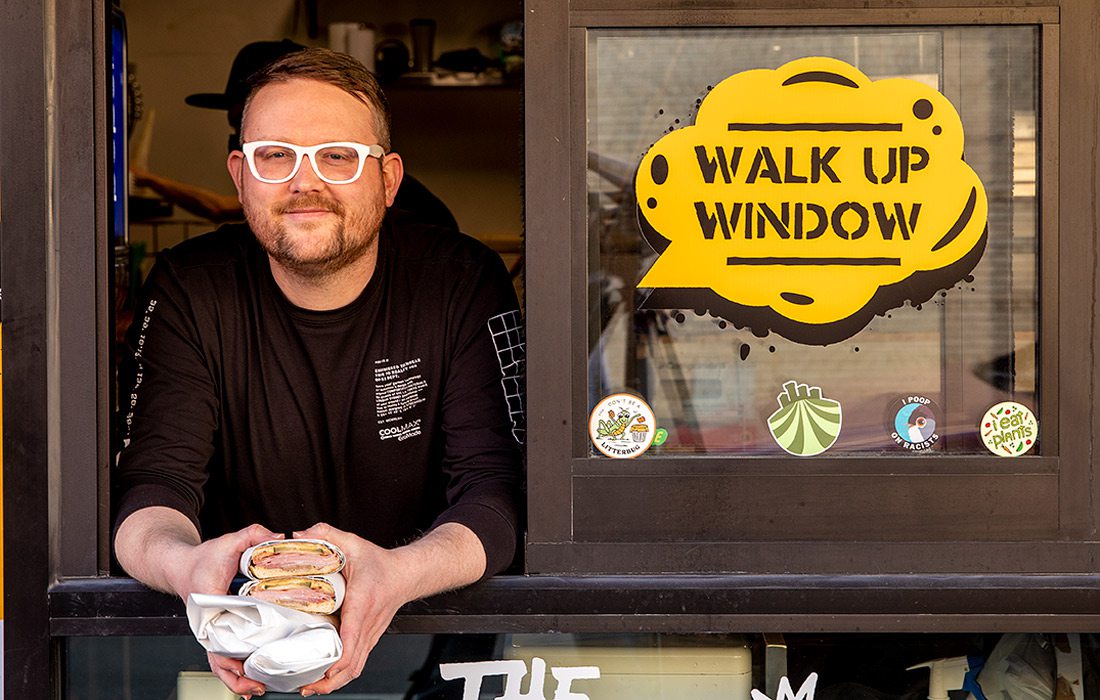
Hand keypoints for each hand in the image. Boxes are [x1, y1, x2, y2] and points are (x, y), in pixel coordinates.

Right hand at [170, 523, 281, 698]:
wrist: (183, 565)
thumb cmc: (204, 558)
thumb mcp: (229, 541)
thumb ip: (252, 535)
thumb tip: (279, 537)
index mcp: (210, 605)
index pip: (222, 632)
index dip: (234, 650)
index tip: (250, 661)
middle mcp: (209, 624)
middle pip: (218, 657)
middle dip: (237, 675)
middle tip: (259, 684)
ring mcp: (212, 630)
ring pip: (220, 662)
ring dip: (236, 678)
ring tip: (257, 689)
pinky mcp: (218, 632)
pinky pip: (224, 656)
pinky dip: (234, 670)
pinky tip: (249, 681)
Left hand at [294, 523, 409, 695]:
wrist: (407, 574)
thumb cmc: (381, 564)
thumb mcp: (353, 543)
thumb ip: (327, 535)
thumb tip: (299, 535)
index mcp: (362, 604)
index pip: (352, 639)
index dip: (337, 660)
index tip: (320, 670)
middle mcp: (367, 625)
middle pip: (352, 664)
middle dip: (328, 681)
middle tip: (305, 687)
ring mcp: (370, 634)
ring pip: (355, 668)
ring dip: (334, 683)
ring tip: (310, 688)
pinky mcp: (369, 638)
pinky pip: (357, 662)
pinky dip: (341, 674)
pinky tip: (325, 676)